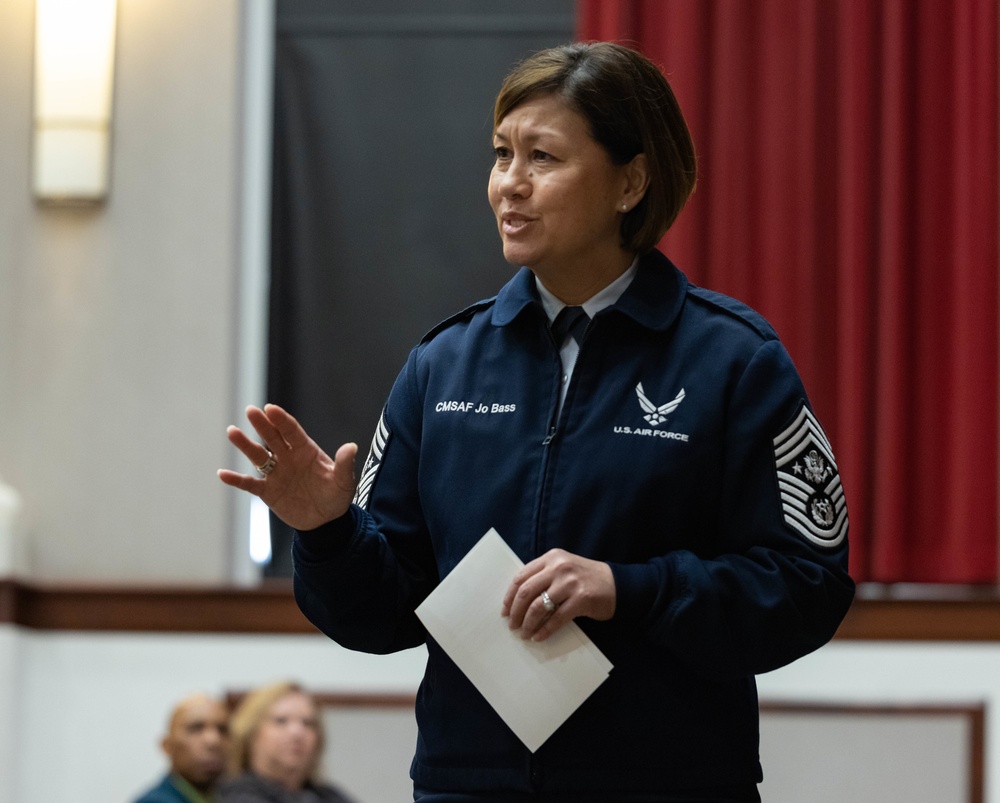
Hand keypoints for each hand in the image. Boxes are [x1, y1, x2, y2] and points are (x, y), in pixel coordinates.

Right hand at [217, 404, 357, 530]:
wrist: (326, 521)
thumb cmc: (336, 496)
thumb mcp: (344, 482)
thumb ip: (344, 465)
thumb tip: (351, 446)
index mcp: (306, 451)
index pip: (292, 431)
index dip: (282, 420)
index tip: (271, 408)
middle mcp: (288, 458)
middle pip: (272, 438)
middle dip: (262, 424)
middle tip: (250, 410)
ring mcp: (276, 474)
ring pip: (258, 456)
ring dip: (245, 445)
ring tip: (232, 431)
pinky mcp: (268, 492)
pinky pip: (250, 484)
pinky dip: (236, 480)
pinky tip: (222, 473)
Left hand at [501, 548, 615, 641]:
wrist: (617, 584)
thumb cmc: (586, 578)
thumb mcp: (563, 568)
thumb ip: (543, 576)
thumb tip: (517, 599)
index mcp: (551, 558)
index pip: (521, 577)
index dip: (509, 596)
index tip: (504, 610)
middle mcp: (559, 567)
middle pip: (526, 592)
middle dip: (515, 611)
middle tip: (512, 625)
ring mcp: (570, 583)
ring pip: (538, 606)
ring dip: (528, 623)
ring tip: (524, 633)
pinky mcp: (581, 599)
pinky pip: (555, 618)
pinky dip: (544, 630)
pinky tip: (538, 637)